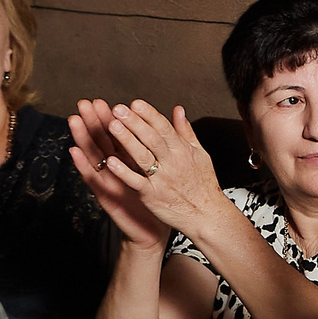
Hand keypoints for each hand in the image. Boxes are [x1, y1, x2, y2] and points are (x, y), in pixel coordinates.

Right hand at [67, 98, 168, 249]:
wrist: (152, 231)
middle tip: (84, 103)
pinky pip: (94, 180)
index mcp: (128, 161)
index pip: (117, 136)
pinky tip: (75, 152)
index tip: (103, 100)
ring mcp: (108, 182)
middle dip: (93, 122)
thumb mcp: (158, 172)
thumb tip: (158, 130)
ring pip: (94, 157)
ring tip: (74, 120)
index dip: (110, 118)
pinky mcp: (105, 197)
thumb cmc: (155, 199)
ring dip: (83, 138)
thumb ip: (156, 150)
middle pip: (102, 141)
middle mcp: (115, 169)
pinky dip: (84, 166)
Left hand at [87, 100, 230, 240]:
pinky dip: (124, 171)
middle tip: (119, 109)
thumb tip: (178, 110)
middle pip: (152, 138)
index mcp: (183, 151)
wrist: (206, 215)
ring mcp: (162, 179)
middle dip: (135, 122)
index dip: (149, 114)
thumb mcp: (200, 154)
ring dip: (127, 140)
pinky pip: (136, 181)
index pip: (164, 128)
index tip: (135, 103)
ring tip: (113, 126)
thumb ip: (185, 131)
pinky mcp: (152, 195)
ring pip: (142, 156)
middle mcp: (172, 163)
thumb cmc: (203, 185)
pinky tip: (111, 161)